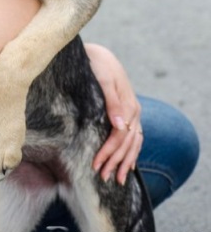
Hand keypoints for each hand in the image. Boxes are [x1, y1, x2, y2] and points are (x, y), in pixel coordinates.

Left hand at [85, 43, 142, 184]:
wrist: (99, 53)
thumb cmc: (97, 63)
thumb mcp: (104, 78)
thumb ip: (112, 101)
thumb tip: (120, 125)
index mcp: (128, 104)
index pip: (120, 136)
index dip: (109, 152)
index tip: (96, 165)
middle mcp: (134, 110)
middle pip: (127, 142)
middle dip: (116, 162)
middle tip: (103, 177)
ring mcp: (133, 111)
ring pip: (133, 142)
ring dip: (125, 161)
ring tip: (116, 178)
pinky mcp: (128, 111)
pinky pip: (135, 136)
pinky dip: (133, 151)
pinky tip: (129, 164)